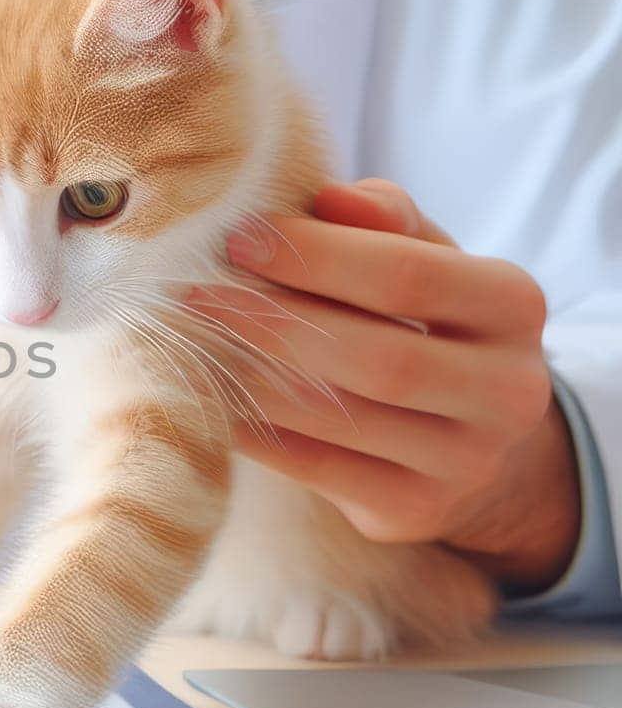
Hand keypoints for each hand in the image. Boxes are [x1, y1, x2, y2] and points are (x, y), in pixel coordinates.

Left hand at [188, 179, 579, 591]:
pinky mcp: (415, 510)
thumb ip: (383, 221)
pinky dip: (255, 432)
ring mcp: (466, 460)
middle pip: (377, 354)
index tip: (238, 237)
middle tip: (196, 294)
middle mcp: (509, 389)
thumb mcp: (427, 261)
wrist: (475, 444)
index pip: (408, 275)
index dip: (315, 256)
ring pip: (342, 416)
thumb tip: (326, 196)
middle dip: (274, 321)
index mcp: (514, 305)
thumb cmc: (427, 327)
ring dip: (253, 376)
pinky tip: (209, 398)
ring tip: (194, 341)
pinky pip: (316, 468)